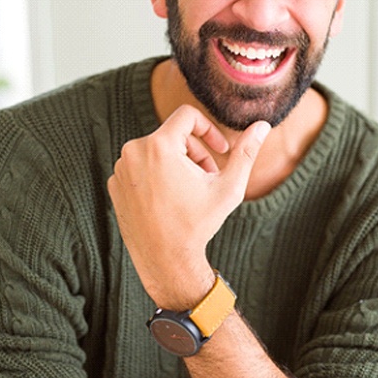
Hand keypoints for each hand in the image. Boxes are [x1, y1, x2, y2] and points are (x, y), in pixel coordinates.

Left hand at [107, 105, 270, 307]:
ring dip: (177, 163)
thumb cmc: (198, 224)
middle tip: (208, 177)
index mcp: (159, 146)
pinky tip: (168, 199)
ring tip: (189, 189)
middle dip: (196, 152)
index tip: (220, 150)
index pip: (187, 115)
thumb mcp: (229, 187)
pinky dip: (157, 174)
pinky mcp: (114, 184)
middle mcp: (133, 152)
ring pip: (156, 149)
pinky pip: (140, 165)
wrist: (165, 262)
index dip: (209, 128)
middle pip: (173, 135)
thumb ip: (246, 152)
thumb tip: (263, 125)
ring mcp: (120, 169)